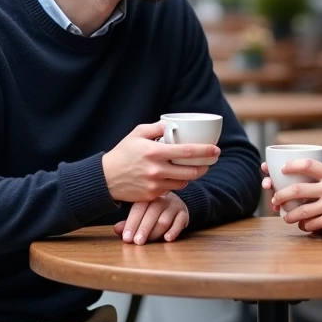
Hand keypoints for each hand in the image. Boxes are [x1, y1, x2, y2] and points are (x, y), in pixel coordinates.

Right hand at [102, 121, 218, 202]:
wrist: (105, 178)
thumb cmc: (122, 153)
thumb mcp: (137, 134)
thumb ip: (156, 127)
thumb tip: (172, 125)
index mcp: (155, 152)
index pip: (188, 152)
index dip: (205, 151)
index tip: (216, 150)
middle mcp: (157, 170)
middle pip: (191, 172)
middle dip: (204, 167)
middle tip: (209, 162)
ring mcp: (155, 185)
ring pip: (183, 183)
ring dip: (189, 177)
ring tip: (190, 169)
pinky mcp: (152, 196)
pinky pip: (171, 191)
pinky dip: (175, 184)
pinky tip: (173, 177)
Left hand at [114, 193, 189, 244]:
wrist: (176, 203)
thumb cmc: (154, 210)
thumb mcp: (141, 213)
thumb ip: (129, 222)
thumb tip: (116, 229)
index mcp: (148, 197)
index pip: (138, 209)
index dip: (131, 224)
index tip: (126, 238)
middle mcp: (161, 199)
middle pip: (151, 214)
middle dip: (143, 229)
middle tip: (137, 242)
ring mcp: (174, 206)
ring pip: (164, 219)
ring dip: (155, 232)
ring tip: (148, 242)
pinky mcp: (184, 213)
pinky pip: (179, 222)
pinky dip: (174, 230)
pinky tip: (167, 238)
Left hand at [263, 159, 321, 236]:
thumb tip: (320, 176)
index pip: (307, 165)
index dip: (291, 166)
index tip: (282, 169)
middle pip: (297, 190)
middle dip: (281, 195)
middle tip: (275, 198)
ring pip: (300, 211)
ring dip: (289, 215)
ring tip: (286, 216)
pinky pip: (311, 224)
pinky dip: (304, 226)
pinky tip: (303, 226)